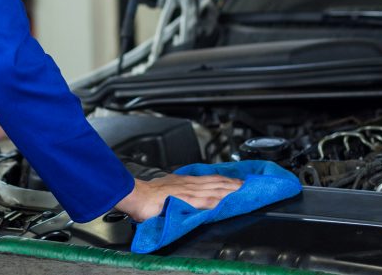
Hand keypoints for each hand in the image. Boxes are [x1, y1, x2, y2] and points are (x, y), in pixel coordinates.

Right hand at [114, 173, 242, 221]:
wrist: (135, 195)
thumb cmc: (146, 196)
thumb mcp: (165, 189)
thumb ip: (176, 192)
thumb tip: (182, 196)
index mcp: (183, 182)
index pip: (208, 179)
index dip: (223, 180)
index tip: (235, 181)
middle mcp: (188, 184)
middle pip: (215, 182)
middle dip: (231, 184)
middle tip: (246, 184)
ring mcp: (188, 191)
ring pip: (213, 189)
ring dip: (229, 190)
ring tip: (241, 191)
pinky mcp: (185, 200)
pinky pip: (205, 200)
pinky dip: (217, 200)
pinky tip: (225, 201)